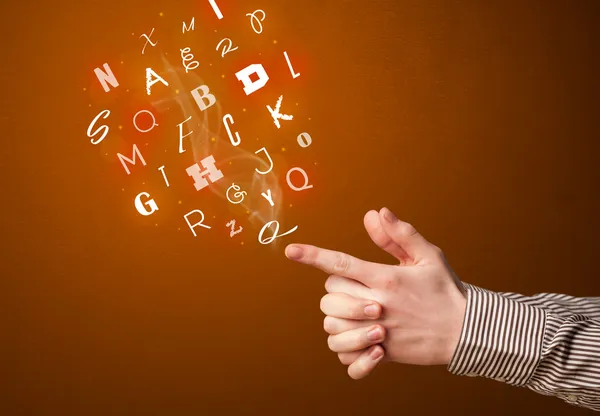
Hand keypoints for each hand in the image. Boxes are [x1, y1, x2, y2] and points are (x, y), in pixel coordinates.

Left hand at [285, 207, 467, 377]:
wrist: (467, 332)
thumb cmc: (445, 290)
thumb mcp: (428, 256)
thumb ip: (399, 235)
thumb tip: (375, 213)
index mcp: (386, 278)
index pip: (341, 263)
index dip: (313, 256)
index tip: (290, 250)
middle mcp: (378, 305)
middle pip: (330, 294)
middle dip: (334, 290)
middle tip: (354, 289)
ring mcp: (378, 331)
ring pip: (332, 325)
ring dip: (337, 318)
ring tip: (354, 313)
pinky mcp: (382, 353)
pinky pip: (345, 355)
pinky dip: (346, 348)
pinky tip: (358, 338)